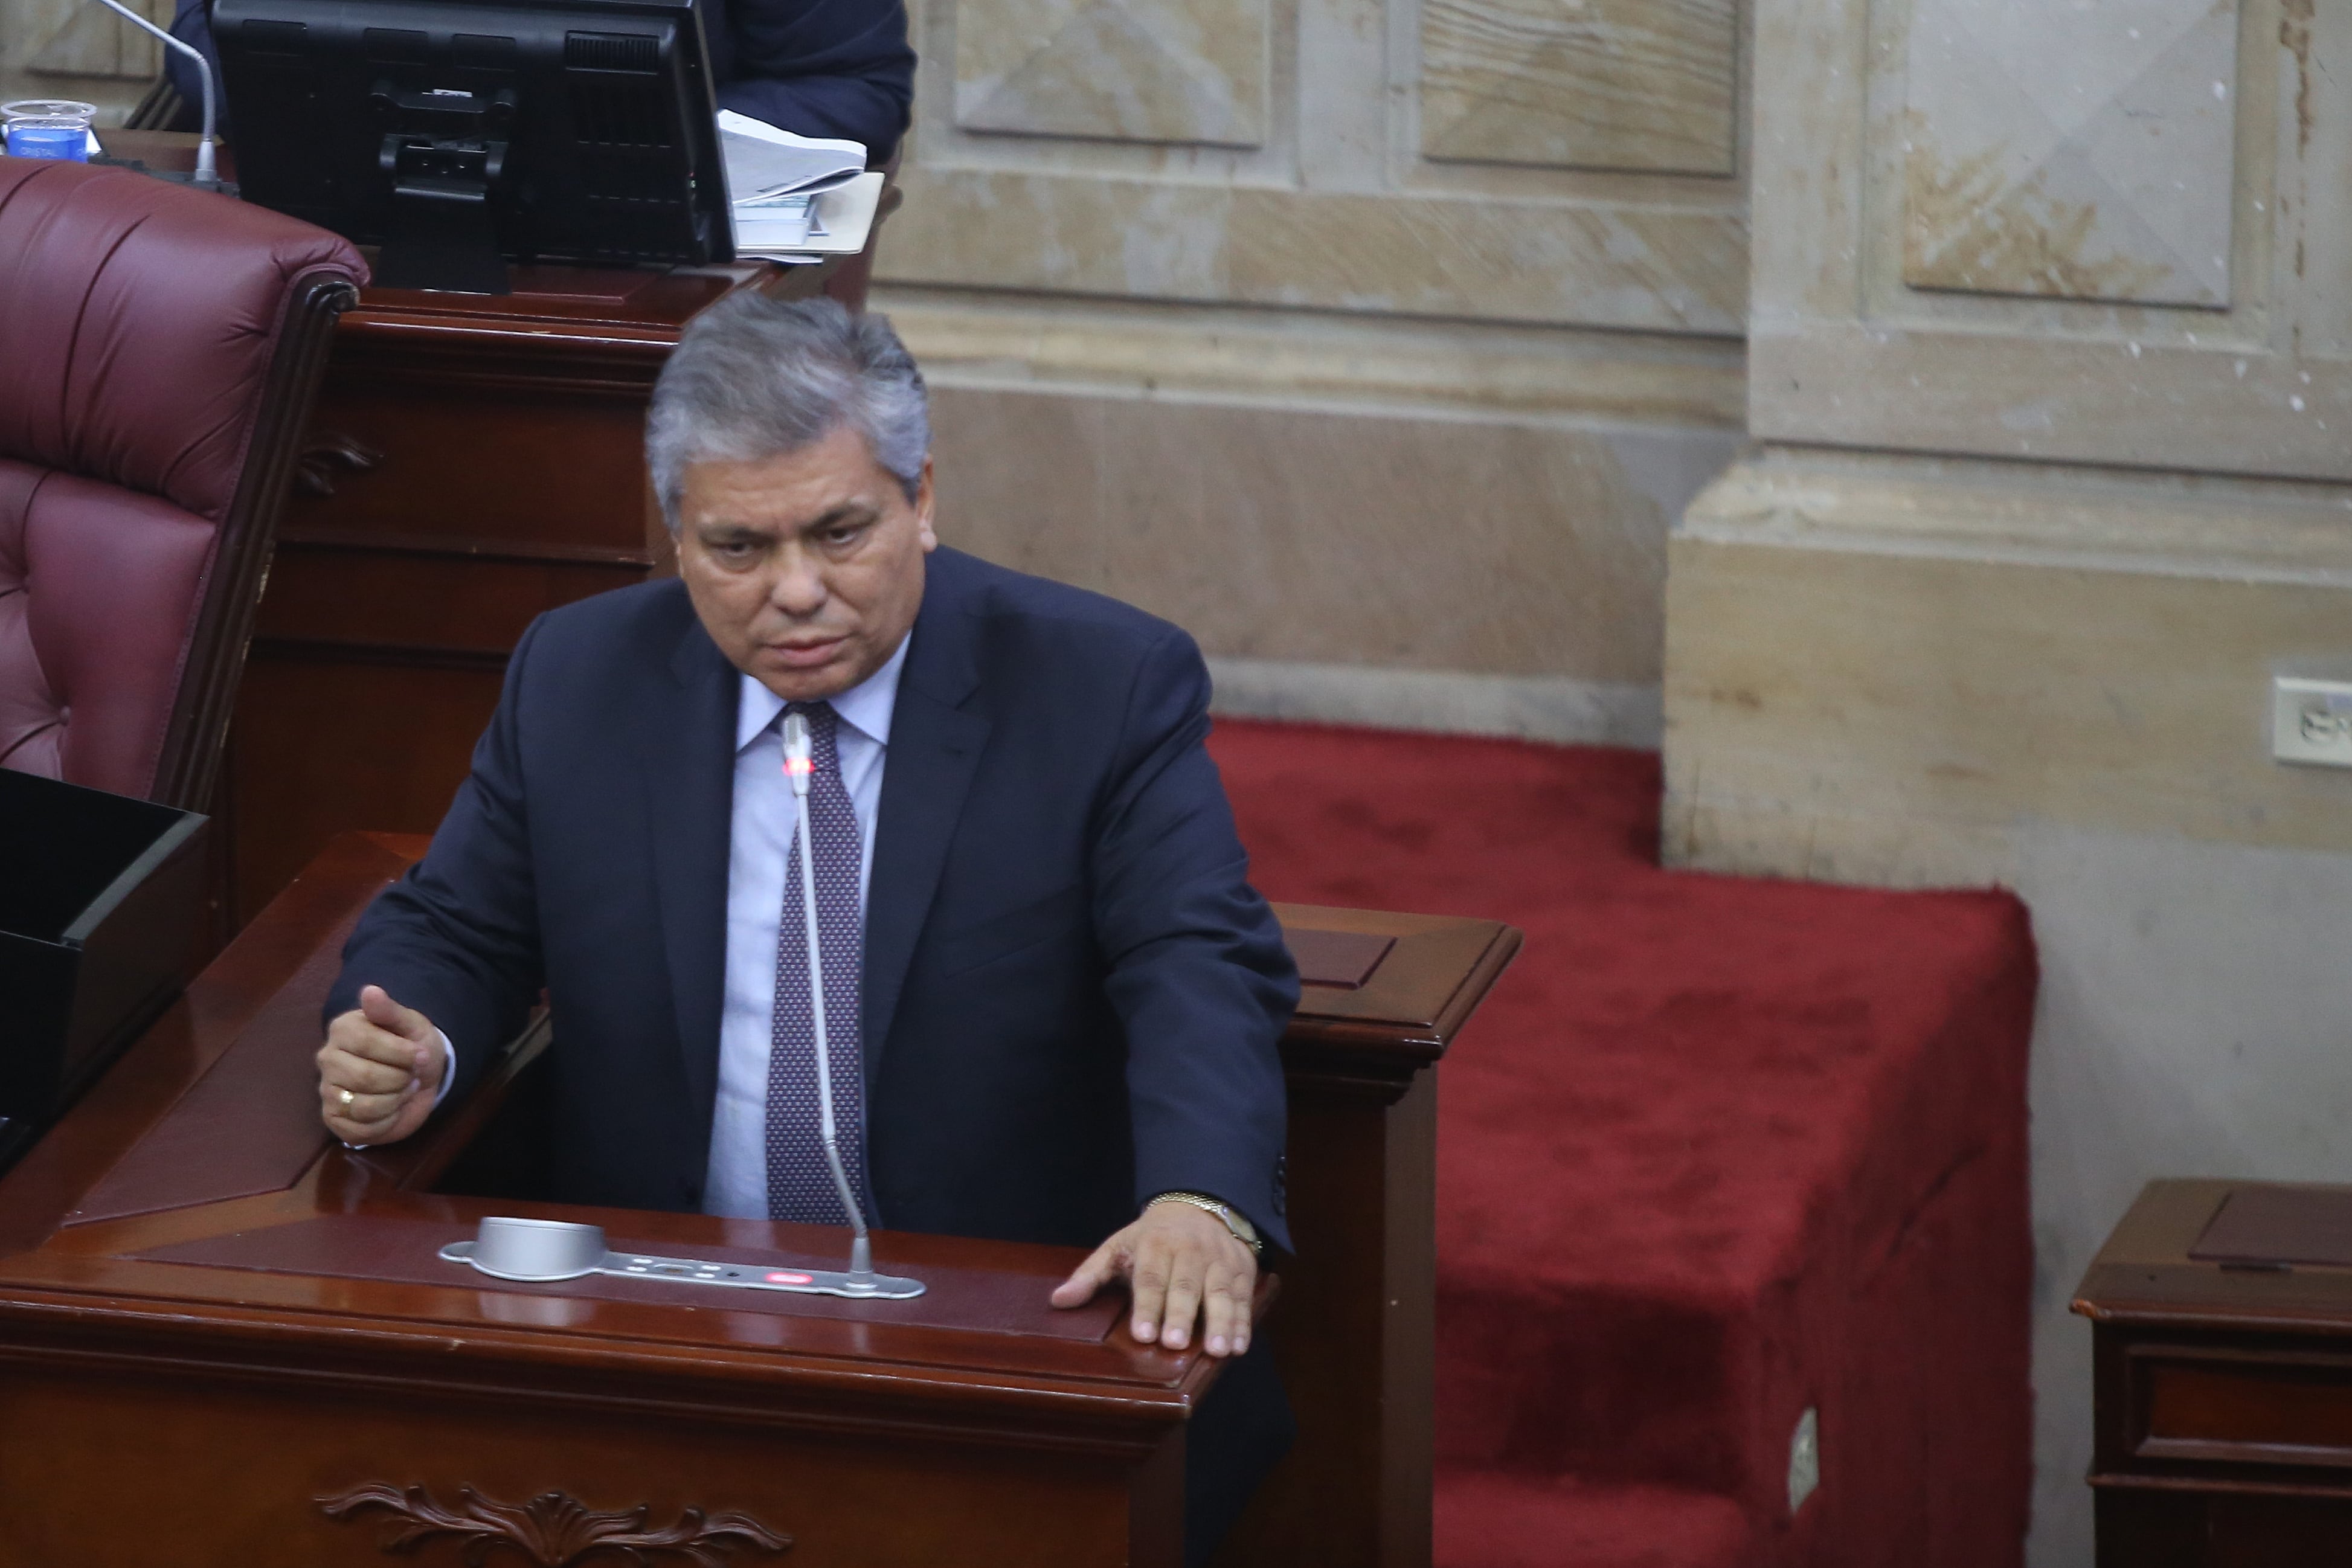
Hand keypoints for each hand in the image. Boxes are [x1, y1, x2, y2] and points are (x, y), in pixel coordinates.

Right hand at [317, 985, 446, 1145]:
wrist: (419, 1076)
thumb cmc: (413, 1046)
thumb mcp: (410, 1024)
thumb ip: (390, 1010)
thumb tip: (370, 991)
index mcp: (343, 1029)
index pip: (367, 1043)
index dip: (402, 1053)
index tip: (422, 1055)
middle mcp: (328, 1059)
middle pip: (366, 1077)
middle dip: (401, 1079)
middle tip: (412, 1074)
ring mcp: (328, 1091)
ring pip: (364, 1106)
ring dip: (396, 1100)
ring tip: (403, 1089)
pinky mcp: (334, 1120)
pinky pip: (362, 1130)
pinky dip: (388, 1121)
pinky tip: (392, 1109)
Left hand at [1050, 1201, 1257, 1356]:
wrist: (1199, 1206)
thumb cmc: (1151, 1238)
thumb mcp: (1117, 1248)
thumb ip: (1090, 1276)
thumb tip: (1058, 1301)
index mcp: (1156, 1244)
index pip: (1150, 1277)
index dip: (1147, 1306)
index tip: (1142, 1334)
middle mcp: (1190, 1250)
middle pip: (1186, 1285)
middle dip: (1181, 1314)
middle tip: (1175, 1343)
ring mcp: (1219, 1260)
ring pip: (1221, 1291)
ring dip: (1221, 1322)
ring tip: (1218, 1351)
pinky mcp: (1242, 1269)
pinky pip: (1244, 1297)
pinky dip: (1244, 1322)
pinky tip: (1239, 1346)